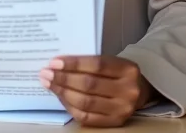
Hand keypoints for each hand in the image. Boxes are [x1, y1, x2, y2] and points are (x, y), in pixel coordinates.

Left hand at [39, 55, 155, 127]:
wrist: (139, 91)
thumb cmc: (118, 72)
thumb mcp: (113, 61)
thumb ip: (91, 62)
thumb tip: (58, 64)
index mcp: (128, 69)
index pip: (97, 65)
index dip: (74, 64)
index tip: (54, 62)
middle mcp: (128, 90)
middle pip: (89, 84)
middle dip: (63, 79)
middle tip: (46, 73)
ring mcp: (122, 109)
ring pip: (86, 102)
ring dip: (63, 92)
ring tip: (49, 84)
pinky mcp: (115, 123)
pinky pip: (86, 117)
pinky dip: (70, 106)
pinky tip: (60, 97)